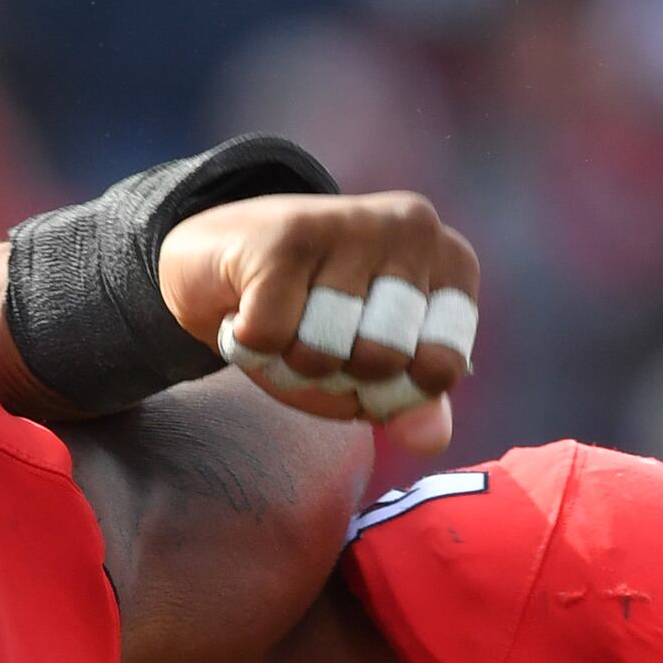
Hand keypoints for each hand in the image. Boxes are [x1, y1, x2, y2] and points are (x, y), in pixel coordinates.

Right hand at [157, 192, 479, 454]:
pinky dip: (250, 345)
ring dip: (289, 360)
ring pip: (325, 351)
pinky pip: (272, 338)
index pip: (442, 367)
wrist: (213, 264)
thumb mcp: (367, 368)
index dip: (392, 389)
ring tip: (282, 321)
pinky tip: (247, 309)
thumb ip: (409, 402)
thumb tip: (431, 440)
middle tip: (313, 333)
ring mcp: (350, 223)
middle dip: (337, 372)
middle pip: (383, 360)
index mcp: (448, 261)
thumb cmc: (304, 318)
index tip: (362, 355)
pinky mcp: (286, 234)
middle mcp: (411, 227)